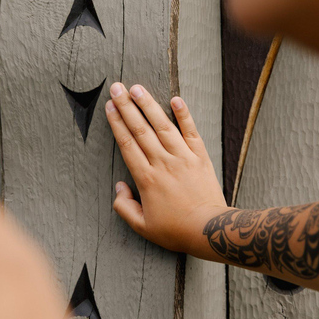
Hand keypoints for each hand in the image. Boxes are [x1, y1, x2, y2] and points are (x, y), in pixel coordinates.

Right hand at [105, 83, 227, 254]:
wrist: (209, 230)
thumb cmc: (175, 230)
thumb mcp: (142, 227)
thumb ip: (124, 207)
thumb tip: (119, 187)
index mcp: (146, 178)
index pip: (127, 144)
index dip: (117, 123)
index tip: (109, 106)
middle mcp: (163, 162)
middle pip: (141, 129)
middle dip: (127, 106)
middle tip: (117, 87)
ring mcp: (183, 157)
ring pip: (163, 125)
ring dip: (149, 105)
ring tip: (137, 88)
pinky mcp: (200, 157)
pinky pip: (191, 131)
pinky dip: (184, 115)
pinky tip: (175, 99)